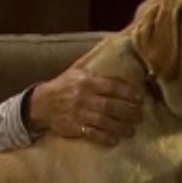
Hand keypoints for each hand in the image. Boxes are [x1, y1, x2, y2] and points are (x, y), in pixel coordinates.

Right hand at [26, 67, 143, 144]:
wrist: (41, 103)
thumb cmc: (63, 85)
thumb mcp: (76, 70)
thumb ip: (92, 60)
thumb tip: (109, 42)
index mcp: (87, 82)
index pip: (112, 87)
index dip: (128, 93)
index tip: (140, 99)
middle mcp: (84, 97)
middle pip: (111, 106)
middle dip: (128, 112)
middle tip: (140, 117)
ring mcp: (78, 114)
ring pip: (104, 121)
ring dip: (120, 127)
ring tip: (131, 130)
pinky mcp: (73, 127)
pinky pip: (91, 134)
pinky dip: (104, 137)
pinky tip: (114, 140)